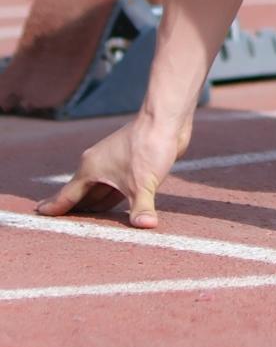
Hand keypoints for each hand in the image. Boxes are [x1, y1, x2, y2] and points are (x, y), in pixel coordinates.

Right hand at [35, 115, 191, 228]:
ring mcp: (112, 164)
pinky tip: (109, 209)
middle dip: (70, 210)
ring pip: (96, 191)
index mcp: (90, 169)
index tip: (38, 214)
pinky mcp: (128, 164)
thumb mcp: (144, 182)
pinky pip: (112, 188)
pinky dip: (107, 199)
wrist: (166, 119)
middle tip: (57, 226)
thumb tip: (146, 226)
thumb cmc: (149, 147)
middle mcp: (97, 166)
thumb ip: (141, 207)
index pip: (67, 195)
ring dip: (90, 206)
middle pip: (80, 194)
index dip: (54, 207)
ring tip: (79, 222)